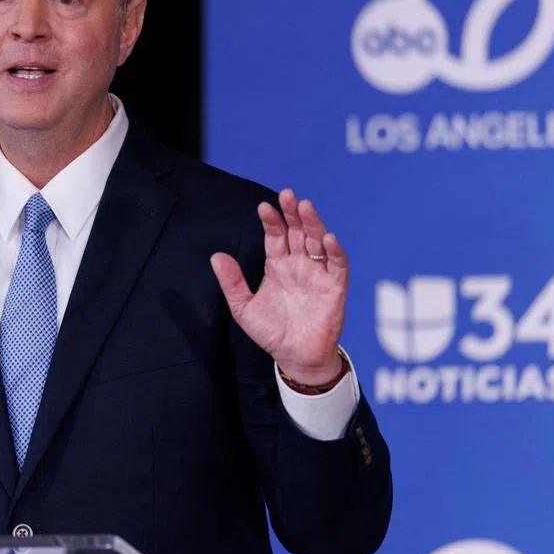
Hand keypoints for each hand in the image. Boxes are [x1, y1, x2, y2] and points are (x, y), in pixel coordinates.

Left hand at [210, 188, 347, 385]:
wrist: (295, 358)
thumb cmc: (272, 332)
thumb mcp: (243, 308)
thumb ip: (232, 282)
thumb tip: (216, 256)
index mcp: (277, 266)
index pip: (275, 236)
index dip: (271, 221)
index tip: (263, 207)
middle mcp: (299, 265)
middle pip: (297, 232)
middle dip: (292, 213)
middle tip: (287, 195)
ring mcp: (318, 274)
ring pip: (317, 242)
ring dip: (313, 224)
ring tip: (305, 207)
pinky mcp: (335, 288)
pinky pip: (337, 265)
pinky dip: (335, 251)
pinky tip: (328, 238)